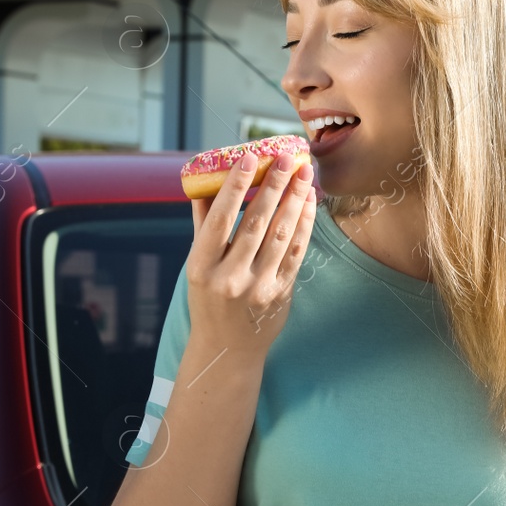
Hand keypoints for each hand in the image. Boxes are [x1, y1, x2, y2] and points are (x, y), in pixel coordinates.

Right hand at [187, 150, 317, 355]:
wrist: (226, 348)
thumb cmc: (209, 297)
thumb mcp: (197, 265)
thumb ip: (203, 224)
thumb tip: (206, 179)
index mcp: (201, 267)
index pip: (220, 220)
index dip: (235, 186)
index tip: (248, 157)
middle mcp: (229, 278)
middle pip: (256, 223)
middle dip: (273, 186)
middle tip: (286, 157)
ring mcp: (258, 288)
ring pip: (281, 235)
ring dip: (294, 200)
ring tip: (303, 172)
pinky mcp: (281, 294)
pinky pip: (297, 252)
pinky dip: (304, 223)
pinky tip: (308, 201)